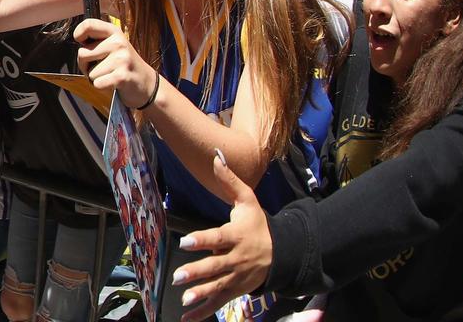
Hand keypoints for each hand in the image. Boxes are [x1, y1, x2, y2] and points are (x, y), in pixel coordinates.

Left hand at [74, 18, 157, 106]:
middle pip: (82, 54)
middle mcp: (118, 42)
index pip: (88, 24)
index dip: (79, 34)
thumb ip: (96, 39)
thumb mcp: (112, 44)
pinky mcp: (122, 76)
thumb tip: (78, 38)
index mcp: (114, 31)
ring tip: (110, 73)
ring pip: (90, 73)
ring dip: (96, 77)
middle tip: (101, 66)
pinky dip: (101, 86)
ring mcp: (122, 59)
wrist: (145, 81)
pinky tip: (113, 82)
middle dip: (86, 65)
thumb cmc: (122, 62)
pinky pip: (97, 83)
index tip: (82, 42)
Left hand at [172, 153, 272, 321]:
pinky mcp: (237, 289)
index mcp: (236, 236)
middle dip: (197, 272)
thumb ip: (229, 181)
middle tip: (177, 276)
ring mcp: (237, 277)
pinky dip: (204, 310)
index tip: (184, 242)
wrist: (284, 252)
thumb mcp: (248, 201)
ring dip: (200, 294)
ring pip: (218, 287)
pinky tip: (188, 316)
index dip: (201, 240)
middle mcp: (237, 258)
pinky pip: (220, 301)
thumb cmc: (259, 225)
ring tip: (184, 298)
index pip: (217, 238)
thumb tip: (215, 157)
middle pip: (215, 266)